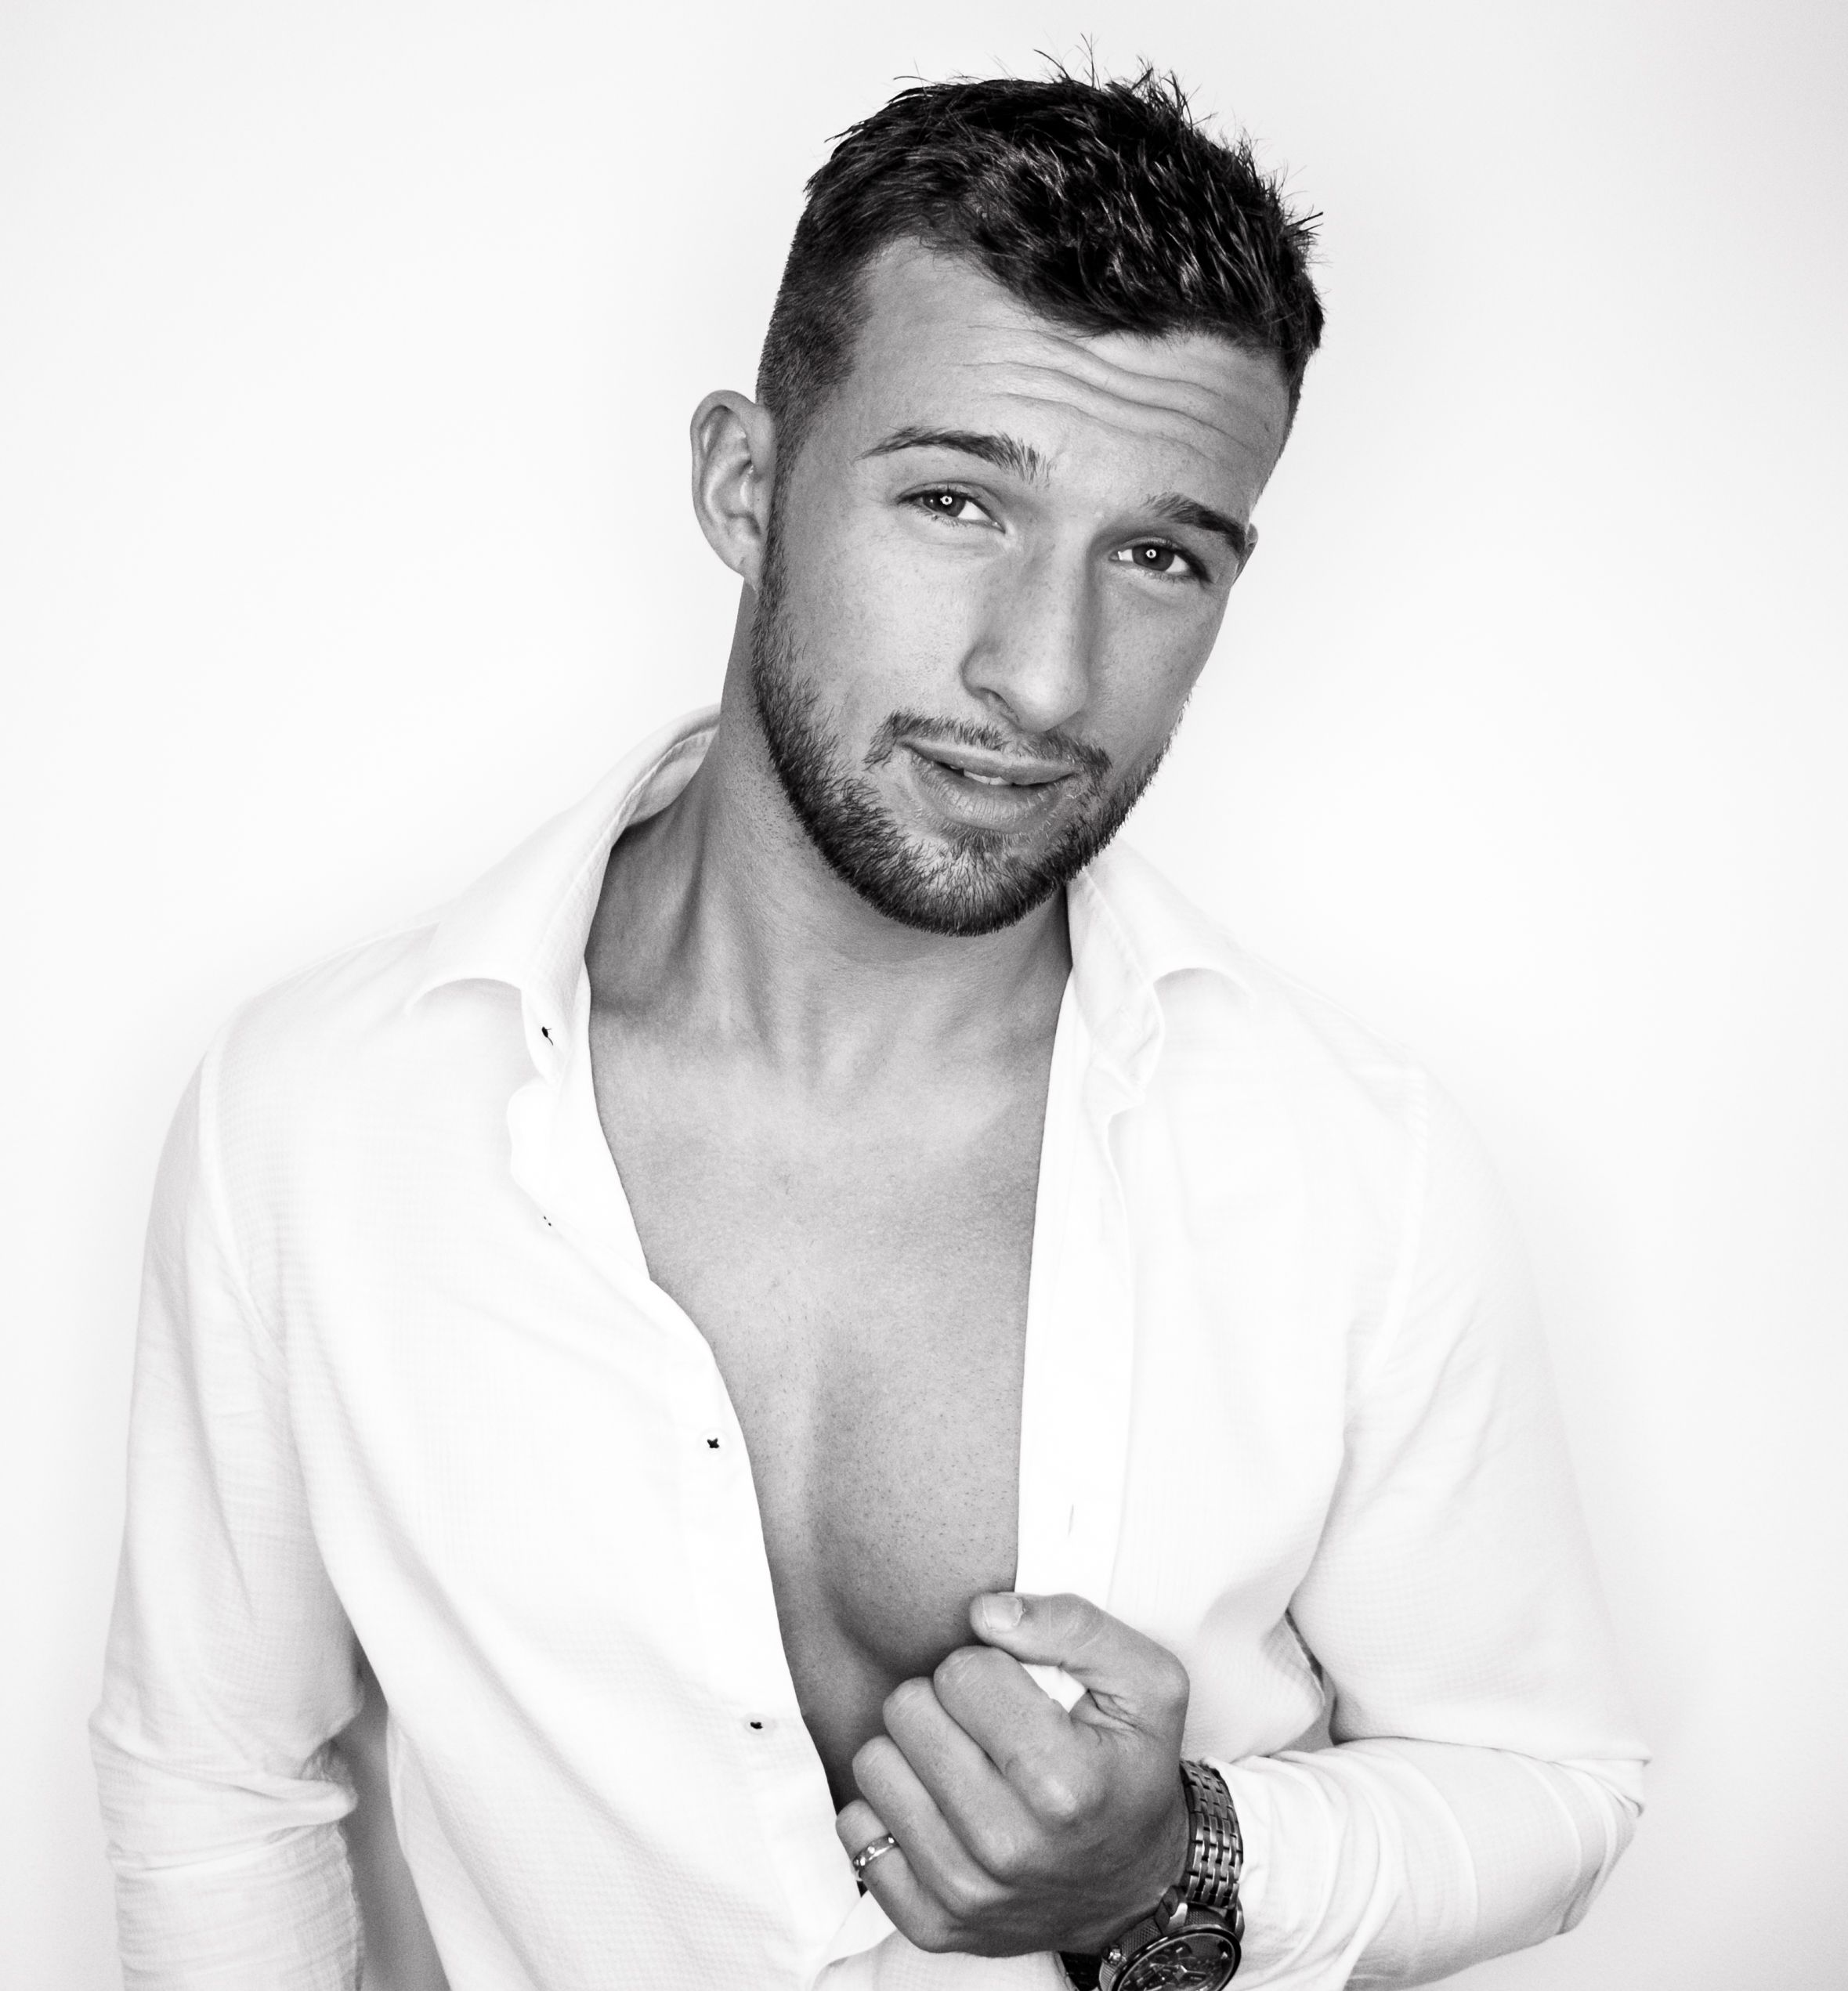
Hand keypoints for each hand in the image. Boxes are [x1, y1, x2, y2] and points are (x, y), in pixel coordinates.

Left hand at [834, 1591, 1191, 1956]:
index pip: (961, 1672)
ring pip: (875, 1765)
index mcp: (1065, 1784)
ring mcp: (964, 1892)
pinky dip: (889, 1810)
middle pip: (908, 1712)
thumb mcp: (1146, 1685)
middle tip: (985, 1728)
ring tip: (961, 1764)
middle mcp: (1009, 1847)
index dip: (987, 1668)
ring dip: (914, 1754)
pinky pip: (856, 1830)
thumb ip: (1075, 1625)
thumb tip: (986, 1612)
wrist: (1133, 1888)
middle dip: (944, 1703)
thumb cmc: (1132, 1776)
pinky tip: (938, 1808)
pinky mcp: (930, 1923)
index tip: (1016, 1694)